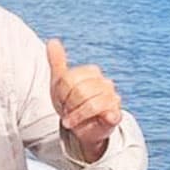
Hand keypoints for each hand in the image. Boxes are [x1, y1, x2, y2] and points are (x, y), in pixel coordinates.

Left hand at [46, 38, 120, 160]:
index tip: (61, 102)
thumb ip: (57, 62)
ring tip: (72, 121)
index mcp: (92, 72)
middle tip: (67, 113)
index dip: (60, 94)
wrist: (81, 127)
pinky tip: (93, 121)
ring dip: (76, 116)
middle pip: (79, 92)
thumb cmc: (71, 103)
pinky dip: (100, 118)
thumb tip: (52, 41)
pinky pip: (109, 114)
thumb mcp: (60, 83)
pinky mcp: (116, 115)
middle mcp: (105, 83)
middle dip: (68, 106)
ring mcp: (112, 98)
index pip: (69, 79)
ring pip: (91, 104)